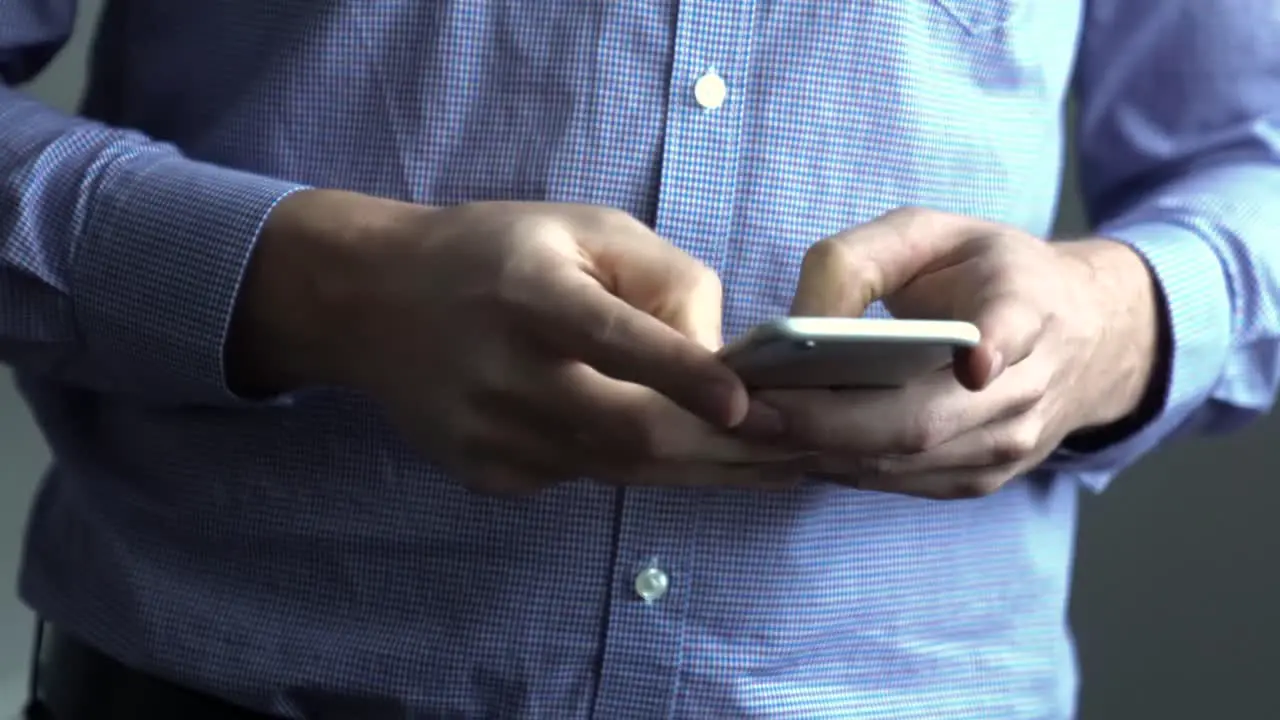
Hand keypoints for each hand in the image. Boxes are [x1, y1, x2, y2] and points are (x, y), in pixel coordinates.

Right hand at [233, 190, 797, 493]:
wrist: (371, 302)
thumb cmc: (496, 251)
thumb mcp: (583, 228)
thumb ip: (663, 279)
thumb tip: (721, 357)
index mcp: (530, 296)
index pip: (614, 343)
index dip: (684, 378)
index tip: (750, 405)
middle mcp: (504, 374)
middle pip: (629, 434)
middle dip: (727, 453)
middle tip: (802, 454)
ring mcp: (489, 435)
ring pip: (617, 469)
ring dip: (701, 472)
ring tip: (774, 468)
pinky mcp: (484, 473)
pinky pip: (583, 477)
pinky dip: (639, 468)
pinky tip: (689, 459)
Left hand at [756, 207, 1159, 498]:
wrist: (1084, 336)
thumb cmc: (990, 273)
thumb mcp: (934, 231)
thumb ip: (862, 258)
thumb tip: (797, 321)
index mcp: (1030, 308)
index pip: (1018, 332)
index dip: (997, 346)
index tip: (975, 358)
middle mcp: (1024, 391)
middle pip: (920, 422)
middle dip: (824, 421)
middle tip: (745, 406)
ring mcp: (1003, 448)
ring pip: (898, 463)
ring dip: (816, 450)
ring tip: (742, 425)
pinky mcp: (976, 481)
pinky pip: (894, 481)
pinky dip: (833, 464)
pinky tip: (782, 443)